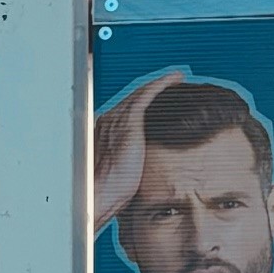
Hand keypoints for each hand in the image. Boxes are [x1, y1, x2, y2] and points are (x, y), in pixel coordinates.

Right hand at [94, 71, 184, 231]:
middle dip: (151, 90)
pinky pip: (148, 94)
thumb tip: (139, 174)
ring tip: (175, 79)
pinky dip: (161, 83)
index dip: (141, 104)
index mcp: (103, 132)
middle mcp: (108, 120)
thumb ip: (127, 166)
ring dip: (159, 84)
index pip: (125, 111)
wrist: (98, 193)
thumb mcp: (118, 176)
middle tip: (171, 83)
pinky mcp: (129, 120)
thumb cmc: (106, 193)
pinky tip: (174, 79)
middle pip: (133, 99)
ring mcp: (117, 119)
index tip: (156, 101)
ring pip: (141, 93)